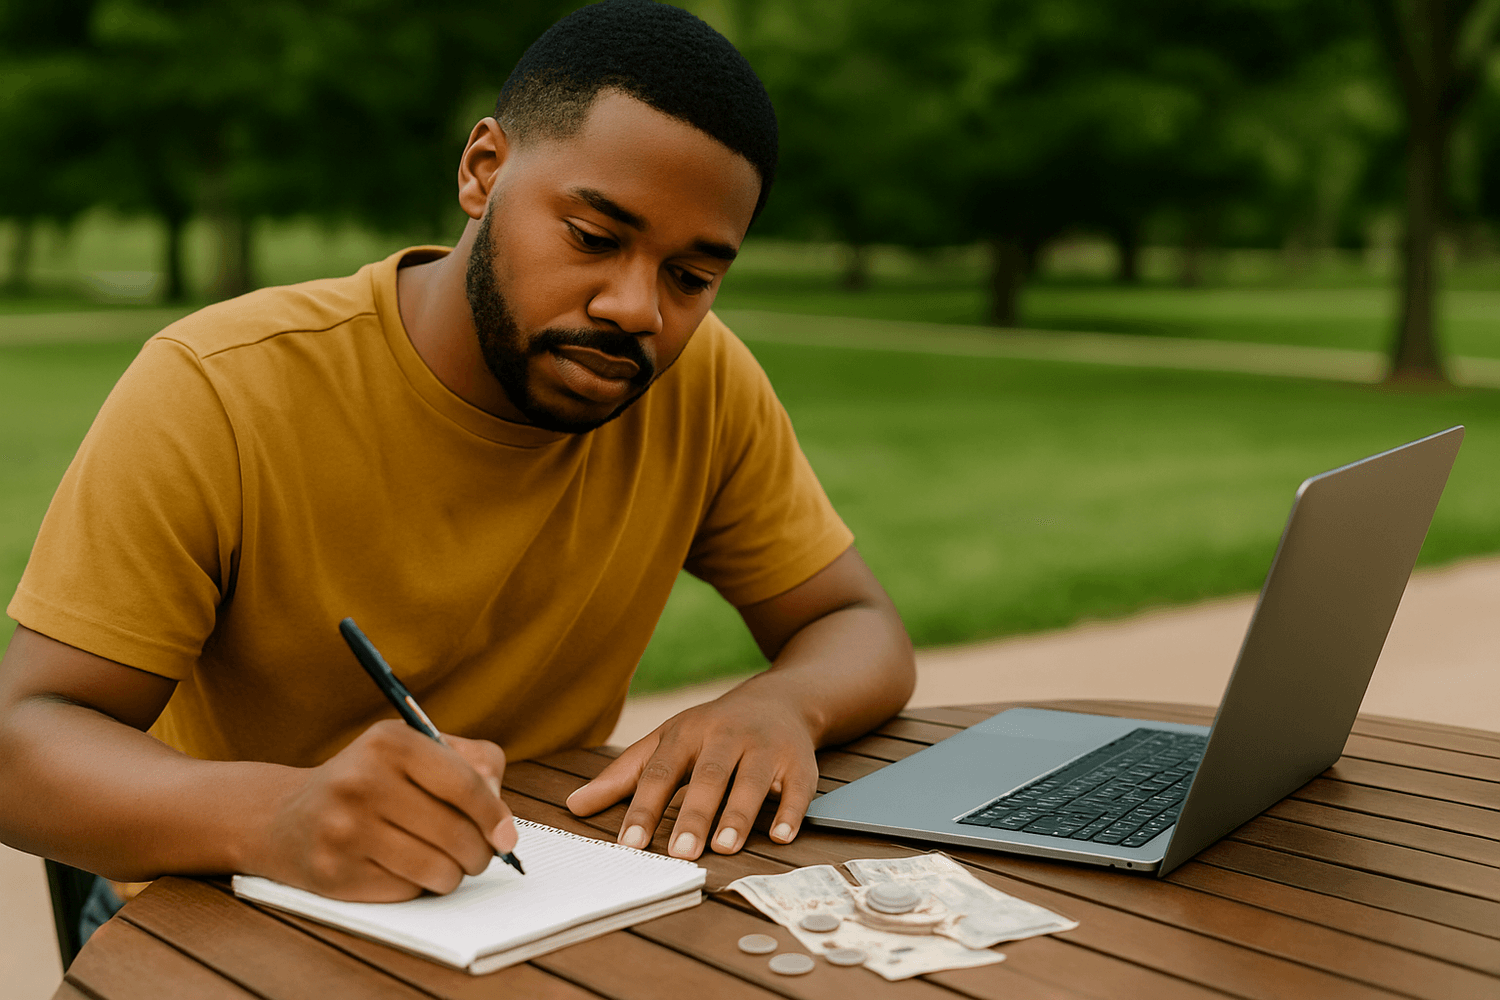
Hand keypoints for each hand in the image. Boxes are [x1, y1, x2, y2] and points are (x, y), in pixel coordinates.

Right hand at [252, 720, 516, 900]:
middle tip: (478, 855)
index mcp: (388, 742)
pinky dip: (418, 886)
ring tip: (444, 861)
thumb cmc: (372, 780)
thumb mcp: (416, 750)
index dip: (495, 815)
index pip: (464, 783)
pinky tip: (402, 868)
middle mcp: (361, 781)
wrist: (287, 817)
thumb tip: (502, 818)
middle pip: (456, 833)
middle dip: (480, 852)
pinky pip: (407, 891)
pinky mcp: (335, 873)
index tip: (507, 836)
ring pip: (437, 869)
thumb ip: (473, 764)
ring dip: (453, 873)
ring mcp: (344, 829)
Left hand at [564, 690, 819, 858]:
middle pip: (709, 776)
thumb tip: (574, 805)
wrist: (780, 700)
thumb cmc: (712, 730)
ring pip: (752, 780)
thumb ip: (624, 775)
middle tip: (680, 852)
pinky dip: (790, 812)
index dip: (645, 808)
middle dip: (695, 814)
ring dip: (739, 813)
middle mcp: (727, 736)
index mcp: (687, 733)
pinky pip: (797, 788)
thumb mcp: (666, 741)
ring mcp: (765, 747)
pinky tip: (779, 835)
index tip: (630, 844)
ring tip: (724, 847)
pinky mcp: (799, 761)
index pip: (661, 772)